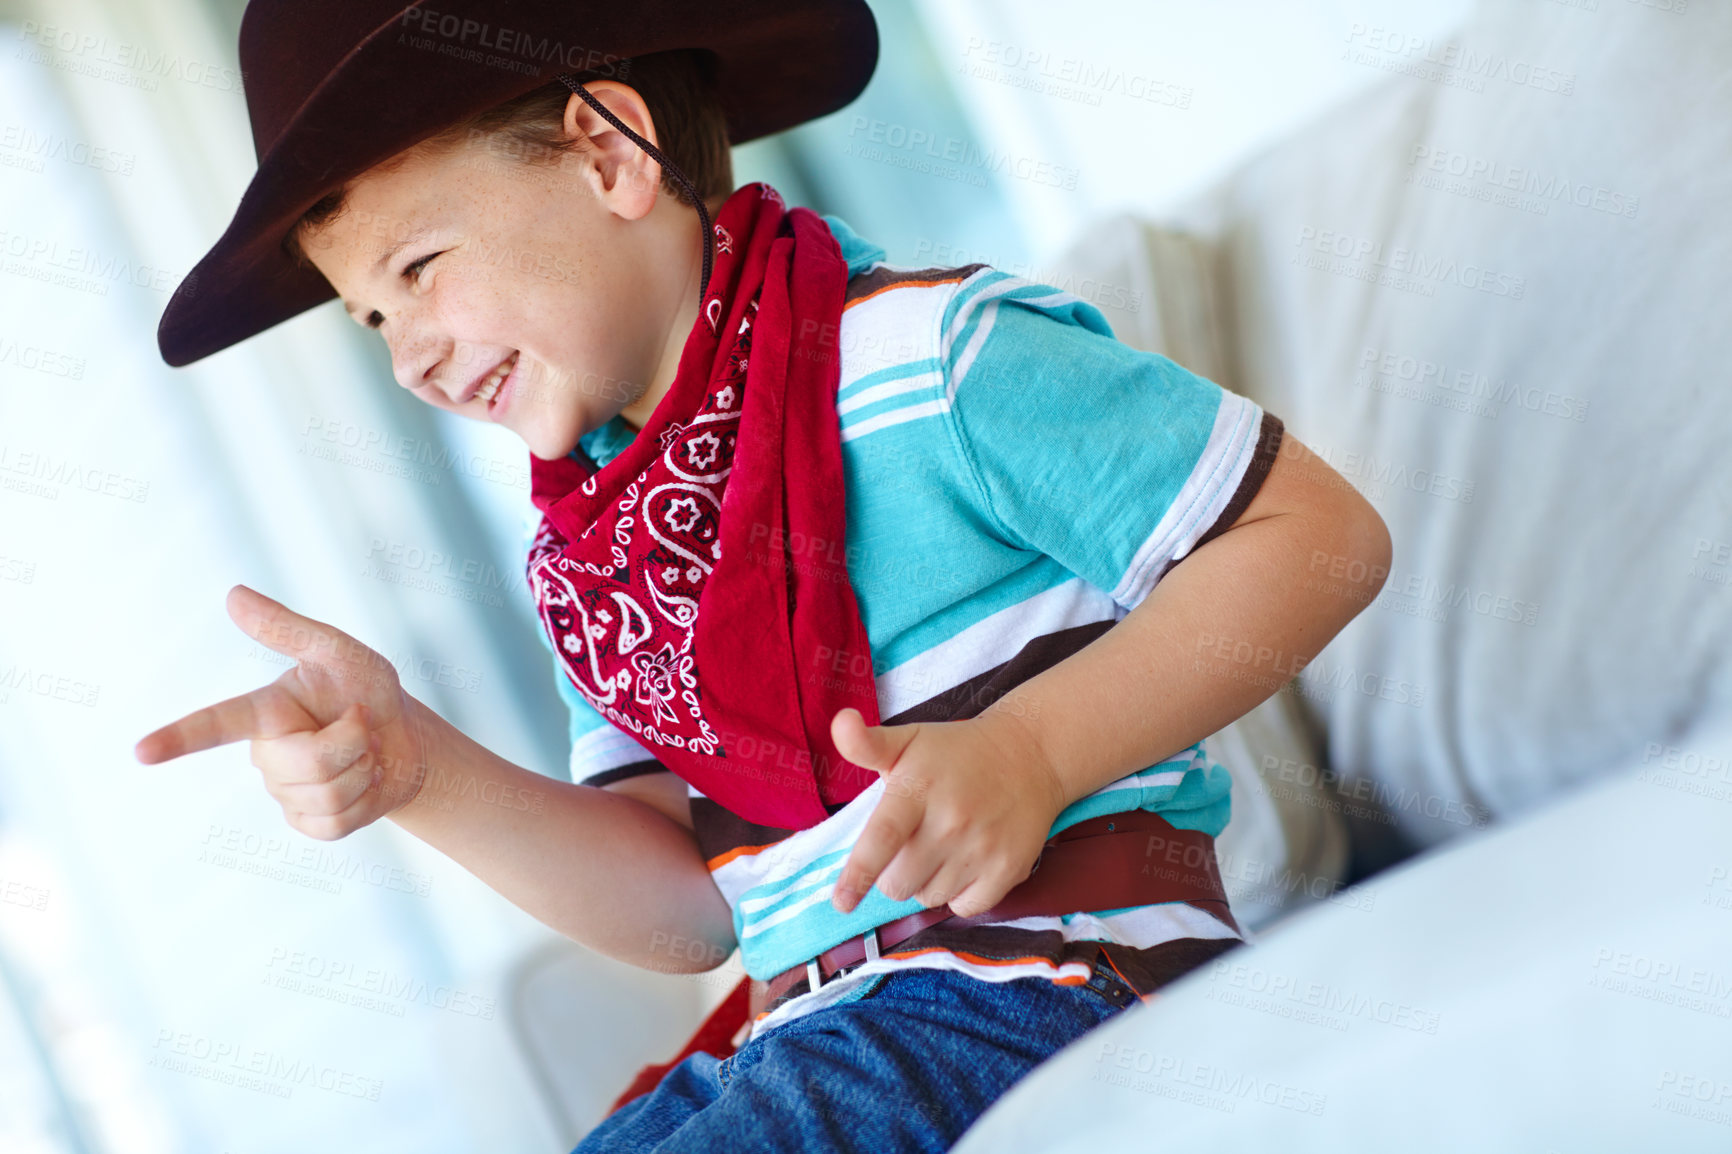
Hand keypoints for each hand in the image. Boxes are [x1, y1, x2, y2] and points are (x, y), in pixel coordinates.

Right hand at [134, 584, 430, 839]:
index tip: (141, 751)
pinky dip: (366, 801)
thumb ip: (288, 629)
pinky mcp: (310, 823)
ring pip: (325, 794)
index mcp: (265, 712)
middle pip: (307, 763)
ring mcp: (285, 793)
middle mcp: (266, 754)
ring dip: (364, 769)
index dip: (178, 738)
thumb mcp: (339, 653)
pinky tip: (366, 783)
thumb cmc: (369, 689)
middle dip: (352, 742)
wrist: (407, 741)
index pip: (216, 724)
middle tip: (365, 725)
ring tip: (367, 752)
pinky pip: (334, 823)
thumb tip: (233, 594)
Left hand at [827, 706, 1068, 917]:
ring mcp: (982, 848)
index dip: (858, 874)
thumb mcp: (908, 740)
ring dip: (925, 882)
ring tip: (940, 847)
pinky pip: (964, 907)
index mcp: (918, 788)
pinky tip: (965, 862)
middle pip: (897, 883)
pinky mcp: (1008, 869)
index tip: (841, 902)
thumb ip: (866, 744)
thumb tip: (841, 724)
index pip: (883, 838)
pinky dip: (959, 894)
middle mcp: (951, 821)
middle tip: (909, 844)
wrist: (1029, 756)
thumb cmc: (957, 752)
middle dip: (892, 873)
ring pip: (928, 898)